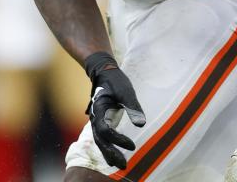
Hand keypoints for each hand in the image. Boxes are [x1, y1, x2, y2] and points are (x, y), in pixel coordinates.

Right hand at [84, 52, 145, 168]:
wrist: (104, 72)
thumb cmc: (115, 80)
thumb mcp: (126, 91)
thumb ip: (133, 107)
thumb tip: (141, 124)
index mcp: (99, 109)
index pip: (106, 130)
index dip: (118, 140)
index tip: (132, 146)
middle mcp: (95, 117)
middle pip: (100, 140)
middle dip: (111, 153)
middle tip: (124, 165)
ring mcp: (97, 119)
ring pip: (100, 140)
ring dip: (109, 153)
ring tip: (119, 165)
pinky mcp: (101, 120)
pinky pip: (102, 137)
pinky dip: (107, 147)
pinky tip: (114, 156)